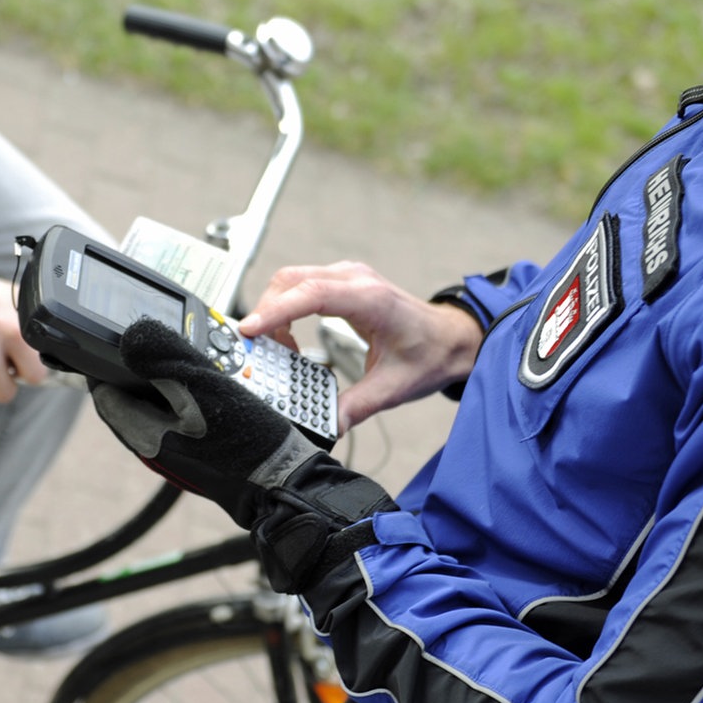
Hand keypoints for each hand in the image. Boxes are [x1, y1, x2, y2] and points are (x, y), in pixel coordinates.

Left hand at [91, 320, 393, 591]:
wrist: (286, 481)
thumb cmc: (248, 443)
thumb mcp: (203, 387)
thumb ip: (163, 359)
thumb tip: (129, 338)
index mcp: (143, 435)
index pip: (105, 394)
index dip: (108, 363)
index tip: (121, 338)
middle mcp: (154, 448)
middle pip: (133, 398)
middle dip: (144, 368)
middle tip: (163, 342)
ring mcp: (176, 453)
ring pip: (160, 406)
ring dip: (172, 381)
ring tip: (191, 359)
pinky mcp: (198, 453)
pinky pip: (184, 417)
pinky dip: (193, 397)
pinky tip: (214, 386)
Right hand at [239, 261, 483, 430]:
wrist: (451, 339)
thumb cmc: (429, 354)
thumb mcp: (392, 388)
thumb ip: (355, 407)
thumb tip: (325, 425)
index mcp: (369, 299)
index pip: (311, 294)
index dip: (277, 311)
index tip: (251, 329)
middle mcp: (354, 279)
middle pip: (290, 281)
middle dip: (265, 312)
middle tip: (254, 349)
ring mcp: (346, 277)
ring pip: (291, 281)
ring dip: (274, 312)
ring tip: (275, 351)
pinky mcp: (341, 283)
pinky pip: (301, 287)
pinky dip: (285, 309)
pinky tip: (289, 340)